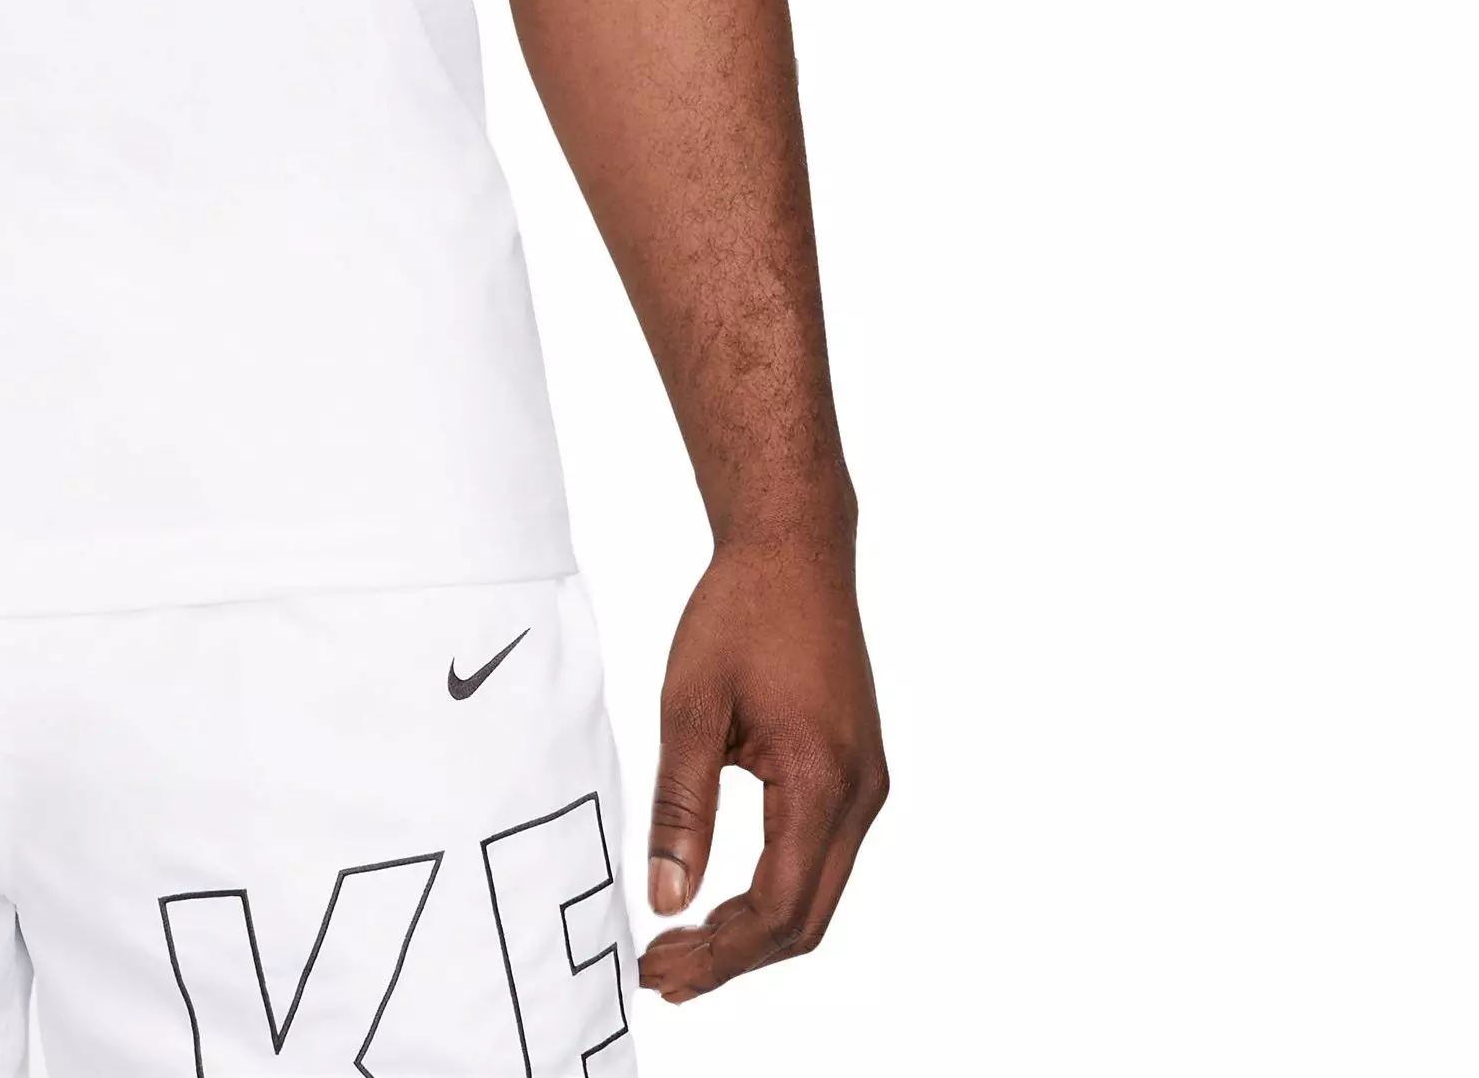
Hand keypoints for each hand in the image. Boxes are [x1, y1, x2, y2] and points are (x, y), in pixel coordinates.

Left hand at [635, 538, 886, 1003]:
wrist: (794, 550)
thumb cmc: (739, 613)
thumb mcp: (690, 705)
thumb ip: (680, 807)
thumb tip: (666, 899)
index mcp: (822, 782)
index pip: (777, 909)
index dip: (719, 953)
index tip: (659, 969)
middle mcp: (860, 796)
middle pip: (805, 920)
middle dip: (733, 958)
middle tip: (662, 975)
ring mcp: (866, 787)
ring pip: (816, 894)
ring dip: (753, 931)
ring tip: (681, 948)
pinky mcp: (856, 773)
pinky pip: (820, 857)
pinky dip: (773, 891)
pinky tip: (722, 898)